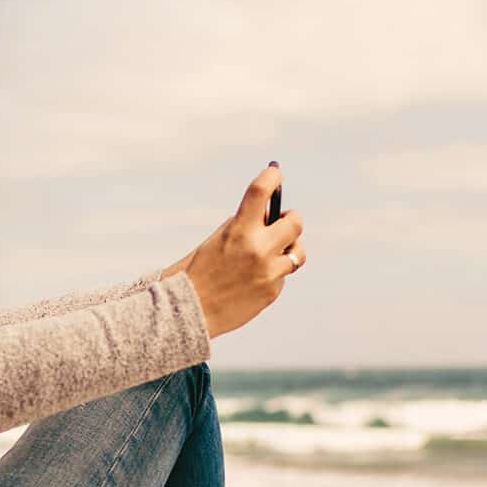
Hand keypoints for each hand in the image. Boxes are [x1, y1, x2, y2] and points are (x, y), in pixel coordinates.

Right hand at [183, 163, 304, 338]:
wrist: (189, 313)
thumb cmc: (198, 274)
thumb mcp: (215, 242)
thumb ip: (241, 227)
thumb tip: (269, 214)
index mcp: (238, 230)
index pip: (260, 192)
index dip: (272, 176)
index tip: (276, 173)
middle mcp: (258, 249)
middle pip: (295, 222)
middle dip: (291, 219)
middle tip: (284, 222)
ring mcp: (268, 272)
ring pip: (297, 252)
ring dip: (288, 249)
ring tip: (274, 254)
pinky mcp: (272, 291)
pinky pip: (283, 275)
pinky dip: (273, 274)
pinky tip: (254, 280)